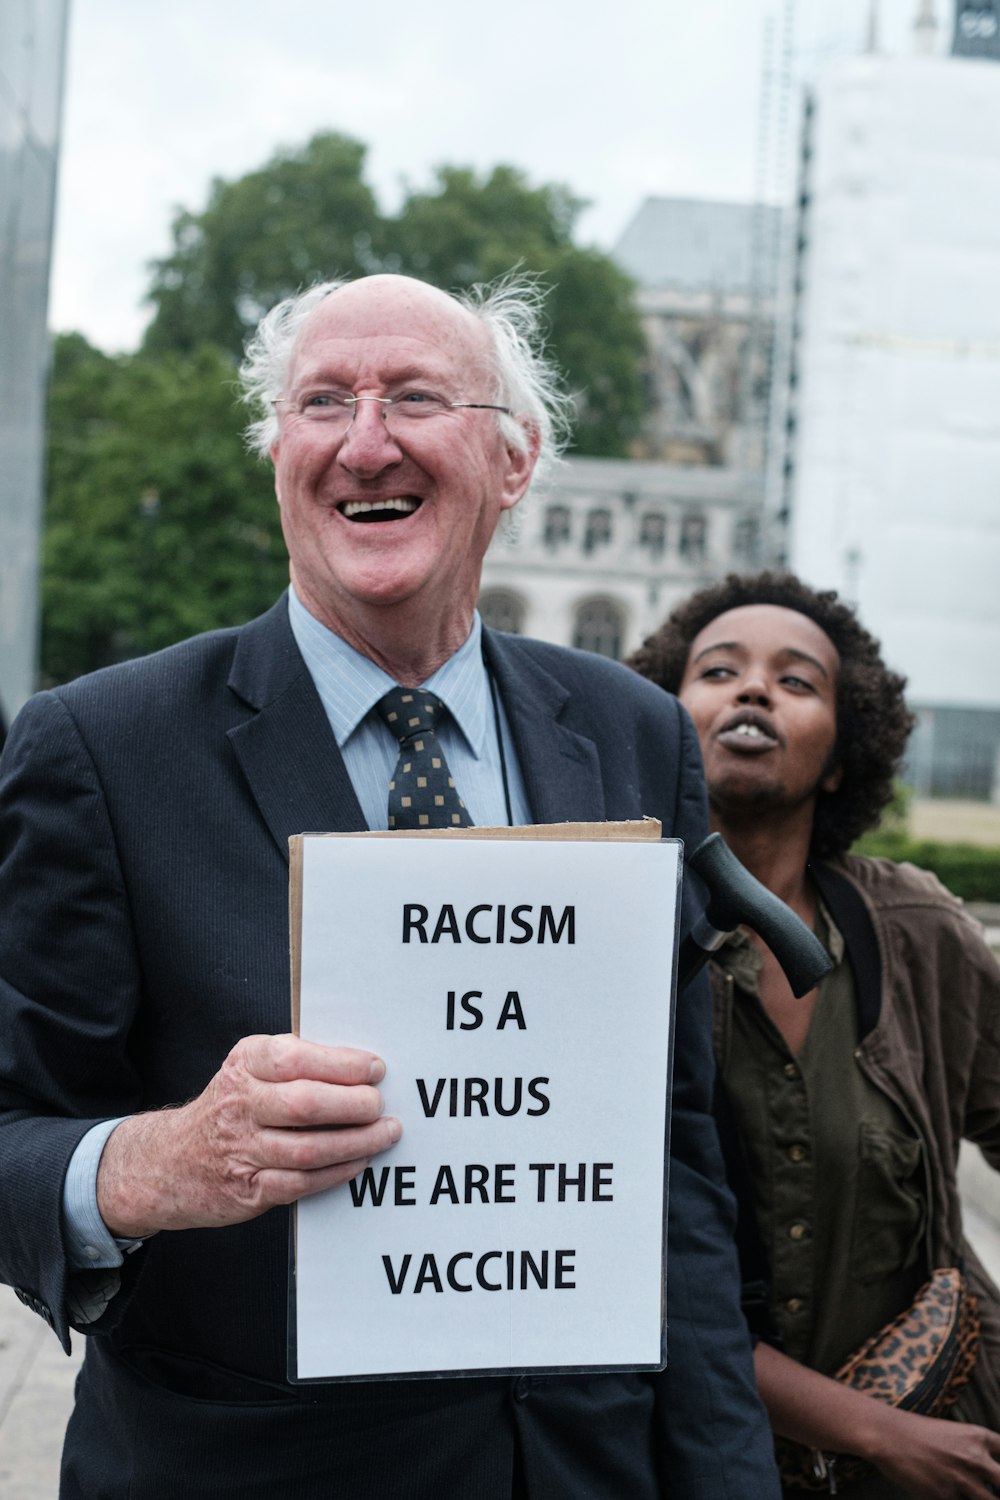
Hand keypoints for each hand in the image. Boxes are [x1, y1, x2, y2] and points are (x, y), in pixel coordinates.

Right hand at [97, 1033, 400, 1236]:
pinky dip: (336, 1173)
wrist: (170, 1161)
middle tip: (381, 1106)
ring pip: (308, 1148)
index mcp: (245, 1064)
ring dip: (356, 1142)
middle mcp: (240, 1104)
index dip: (342, 1064)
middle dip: (354, 1105)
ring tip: (384, 1134)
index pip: (296, 1058)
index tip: (375, 1069)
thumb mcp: (249, 1069)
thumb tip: (360, 1066)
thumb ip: (295, 1062)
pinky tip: (357, 1162)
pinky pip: (300, 1182)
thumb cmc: (230, 1107)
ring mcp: (242, 1149)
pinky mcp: (247, 1189)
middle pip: (306, 1104)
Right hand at [866, 1406, 999, 1499]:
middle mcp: (974, 1457)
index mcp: (977, 1436)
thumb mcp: (952, 1432)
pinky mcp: (945, 1496)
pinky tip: (951, 1495)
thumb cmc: (917, 1432)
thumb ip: (973, 1449)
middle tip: (993, 1491)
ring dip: (984, 1498)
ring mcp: (961, 1479)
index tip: (998, 1475)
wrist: (887, 1435)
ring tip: (973, 1494)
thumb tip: (987, 1471)